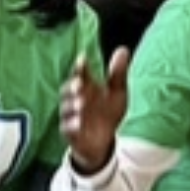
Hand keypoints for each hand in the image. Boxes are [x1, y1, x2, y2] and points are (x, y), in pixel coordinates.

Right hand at [59, 44, 133, 175]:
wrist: (103, 140)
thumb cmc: (107, 112)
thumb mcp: (117, 92)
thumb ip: (117, 73)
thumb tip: (123, 50)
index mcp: (86, 87)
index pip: (80, 74)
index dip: (80, 67)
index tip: (83, 59)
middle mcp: (75, 99)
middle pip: (68, 90)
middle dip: (72, 86)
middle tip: (80, 84)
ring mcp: (70, 116)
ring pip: (66, 108)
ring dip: (73, 105)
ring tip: (82, 103)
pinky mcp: (69, 132)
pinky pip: (67, 127)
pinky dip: (72, 124)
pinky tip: (79, 123)